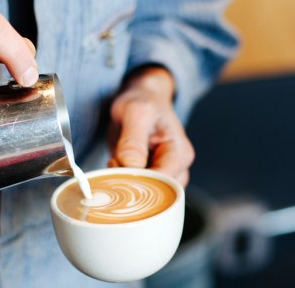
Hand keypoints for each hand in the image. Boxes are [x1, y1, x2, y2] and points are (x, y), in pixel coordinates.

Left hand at [108, 66, 194, 186]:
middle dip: (132, 184)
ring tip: (115, 161)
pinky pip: (138, 189)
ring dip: (126, 184)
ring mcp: (164, 174)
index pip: (164, 183)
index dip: (140, 182)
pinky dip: (123, 182)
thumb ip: (133, 141)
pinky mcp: (150, 176)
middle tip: (114, 163)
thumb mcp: (136, 113)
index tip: (119, 170)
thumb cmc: (143, 102)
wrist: (141, 98)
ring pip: (146, 195)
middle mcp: (177, 169)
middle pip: (157, 194)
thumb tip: (132, 167)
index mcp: (180, 154)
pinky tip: (115, 165)